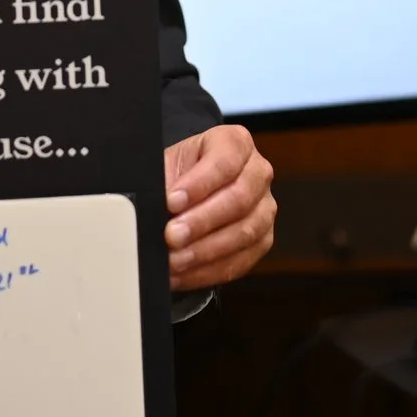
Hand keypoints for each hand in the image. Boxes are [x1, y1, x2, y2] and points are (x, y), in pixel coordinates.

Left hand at [163, 124, 276, 290]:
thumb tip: (152, 207)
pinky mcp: (262, 240)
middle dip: (202, 221)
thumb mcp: (166, 166)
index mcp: (236, 143)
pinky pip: (241, 260)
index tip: (171, 201)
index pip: (226, 160)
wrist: (188, 192)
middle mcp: (258, 173)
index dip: (199, 183)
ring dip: (205, 250)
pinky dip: (208, 271)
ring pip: (244, 232)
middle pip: (239, 198)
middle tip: (171, 235)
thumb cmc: (178, 174)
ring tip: (174, 260)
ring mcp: (264, 208)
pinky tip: (182, 274)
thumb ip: (162, 182)